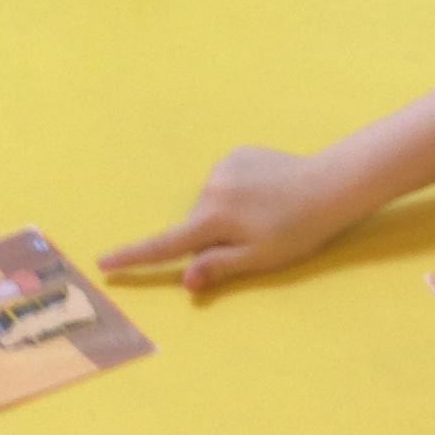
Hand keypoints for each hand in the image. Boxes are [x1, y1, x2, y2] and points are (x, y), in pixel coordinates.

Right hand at [102, 145, 358, 294]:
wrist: (331, 184)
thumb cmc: (299, 229)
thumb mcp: (261, 258)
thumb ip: (219, 267)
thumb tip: (185, 280)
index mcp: (215, 217)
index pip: (166, 243)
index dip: (134, 256)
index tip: (104, 261)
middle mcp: (212, 188)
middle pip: (193, 224)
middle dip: (209, 238)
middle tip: (251, 243)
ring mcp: (224, 166)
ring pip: (210, 205)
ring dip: (225, 216)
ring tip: (265, 216)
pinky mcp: (238, 154)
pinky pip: (225, 184)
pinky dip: (236, 195)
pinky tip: (265, 195)